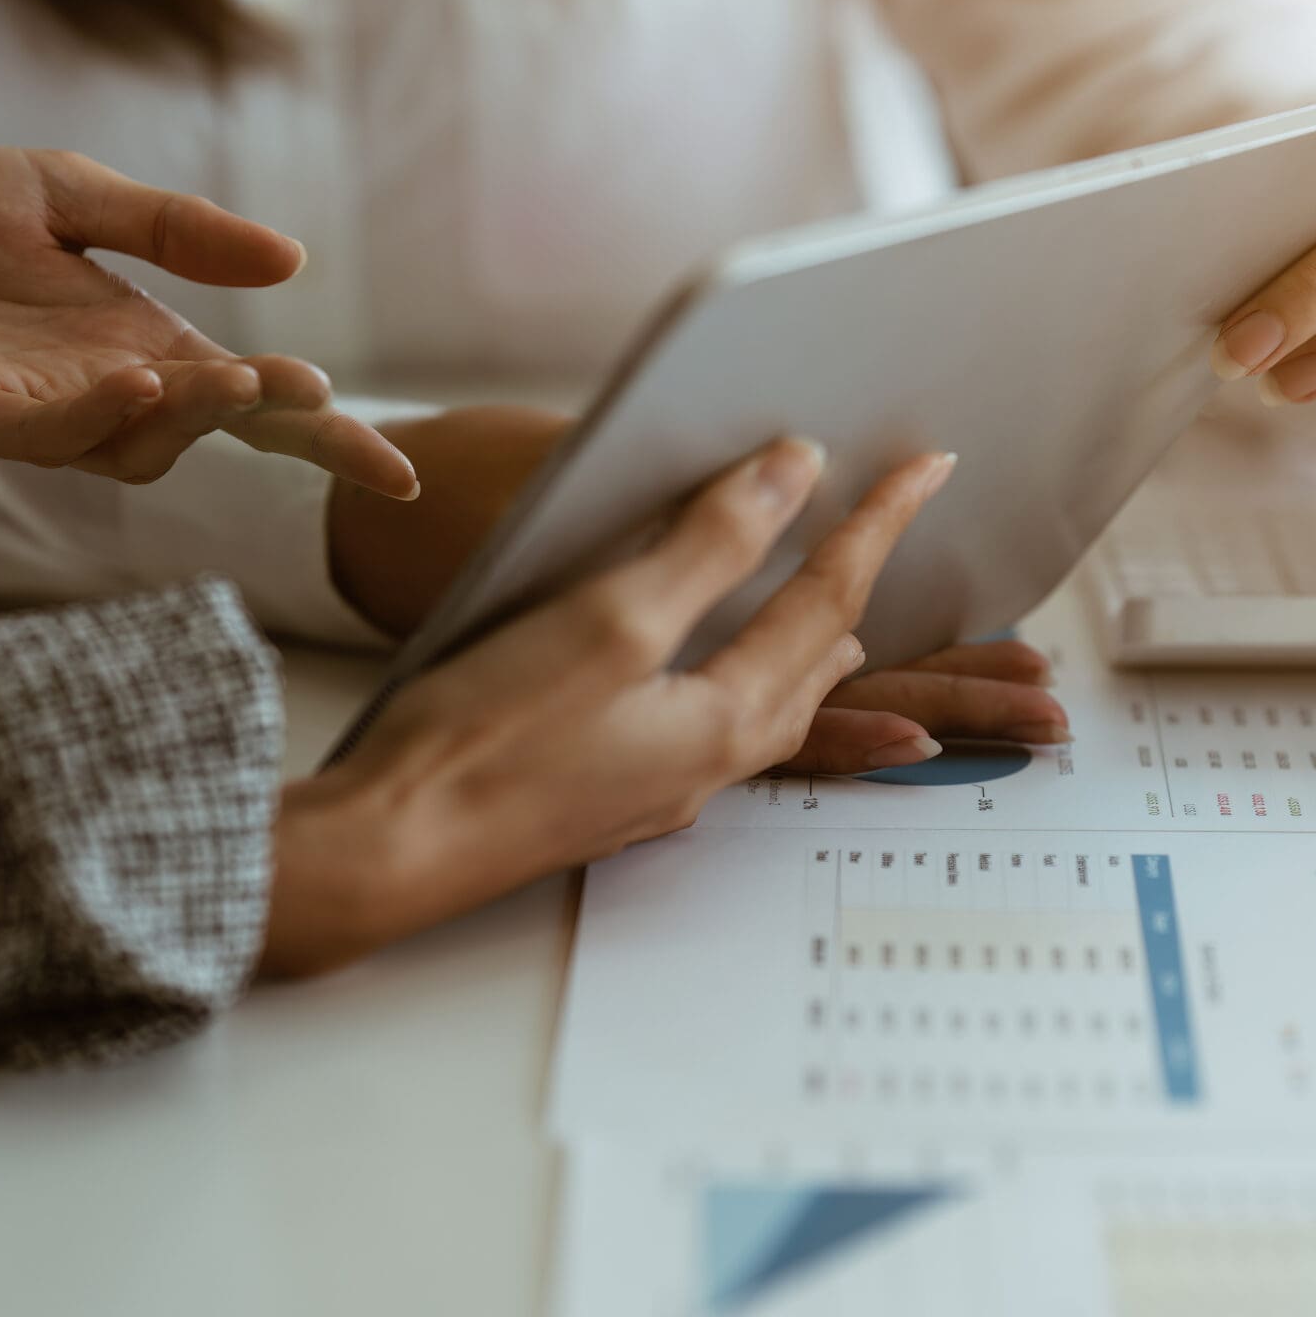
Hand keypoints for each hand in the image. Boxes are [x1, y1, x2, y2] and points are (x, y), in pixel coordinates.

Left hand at [0, 145, 417, 493]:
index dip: (326, 441)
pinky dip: (97, 412)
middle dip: (270, 426)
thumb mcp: (68, 194)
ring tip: (238, 377)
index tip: (400, 474)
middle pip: (216, 434)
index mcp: (141, 343)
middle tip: (311, 397)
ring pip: (141, 445)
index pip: (254, 402)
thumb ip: (174, 227)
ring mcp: (36, 414)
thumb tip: (293, 260)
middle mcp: (102, 393)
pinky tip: (132, 377)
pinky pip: (46, 433)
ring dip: (193, 417)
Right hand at [262, 440, 952, 975]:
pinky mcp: (606, 795)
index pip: (828, 599)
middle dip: (861, 590)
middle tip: (889, 528)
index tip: (928, 465)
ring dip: (806, 644)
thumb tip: (794, 473)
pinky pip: (712, 726)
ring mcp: (657, 787)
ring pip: (767, 703)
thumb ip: (708, 547)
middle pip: (815, 663)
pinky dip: (742, 679)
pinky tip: (711, 679)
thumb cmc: (486, 741)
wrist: (387, 851)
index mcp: (724, 719)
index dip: (879, 523)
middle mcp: (708, 763)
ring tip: (829, 603)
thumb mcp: (606, 620)